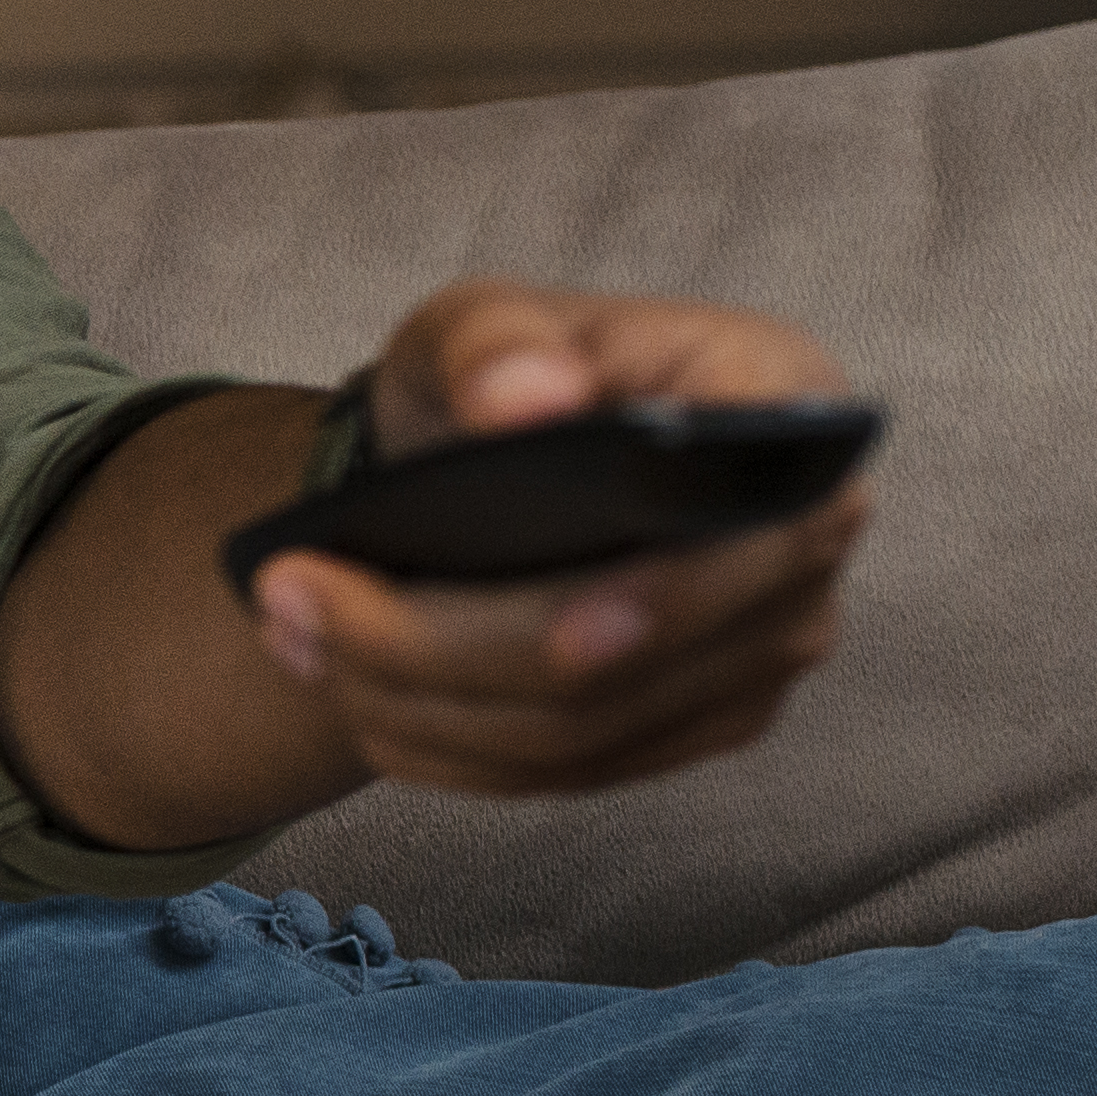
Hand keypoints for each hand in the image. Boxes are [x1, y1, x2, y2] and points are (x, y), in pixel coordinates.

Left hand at [242, 281, 876, 799]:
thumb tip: (525, 394)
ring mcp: (766, 647)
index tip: (493, 606)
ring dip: (413, 703)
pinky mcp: (703, 721)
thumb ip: (497, 339)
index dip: (636, 589)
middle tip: (289, 600)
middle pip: (620, 653)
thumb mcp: (480, 321)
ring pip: (577, 731)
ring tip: (296, 636)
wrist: (502, 459)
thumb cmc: (509, 376)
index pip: (747, 515)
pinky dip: (444, 747)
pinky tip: (358, 696)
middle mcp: (807, 539)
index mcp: (786, 408)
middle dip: (429, 647)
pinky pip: (569, 774)